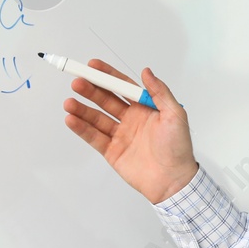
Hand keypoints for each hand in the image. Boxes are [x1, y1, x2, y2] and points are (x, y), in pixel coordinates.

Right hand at [62, 60, 198, 203]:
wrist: (173, 181)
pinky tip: (71, 119)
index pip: (122, 87)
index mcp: (145, 108)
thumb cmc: (178, 148)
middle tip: (78, 82)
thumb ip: (159, 92)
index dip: (108, 76)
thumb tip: (147, 72)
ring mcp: (120, 135)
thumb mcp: (175, 114)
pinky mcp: (112, 152)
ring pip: (96, 118)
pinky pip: (94, 137)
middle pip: (106, 100)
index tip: (93, 66)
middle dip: (91, 90)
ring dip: (82, 109)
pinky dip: (81, 128)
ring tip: (69, 102)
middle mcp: (131, 119)